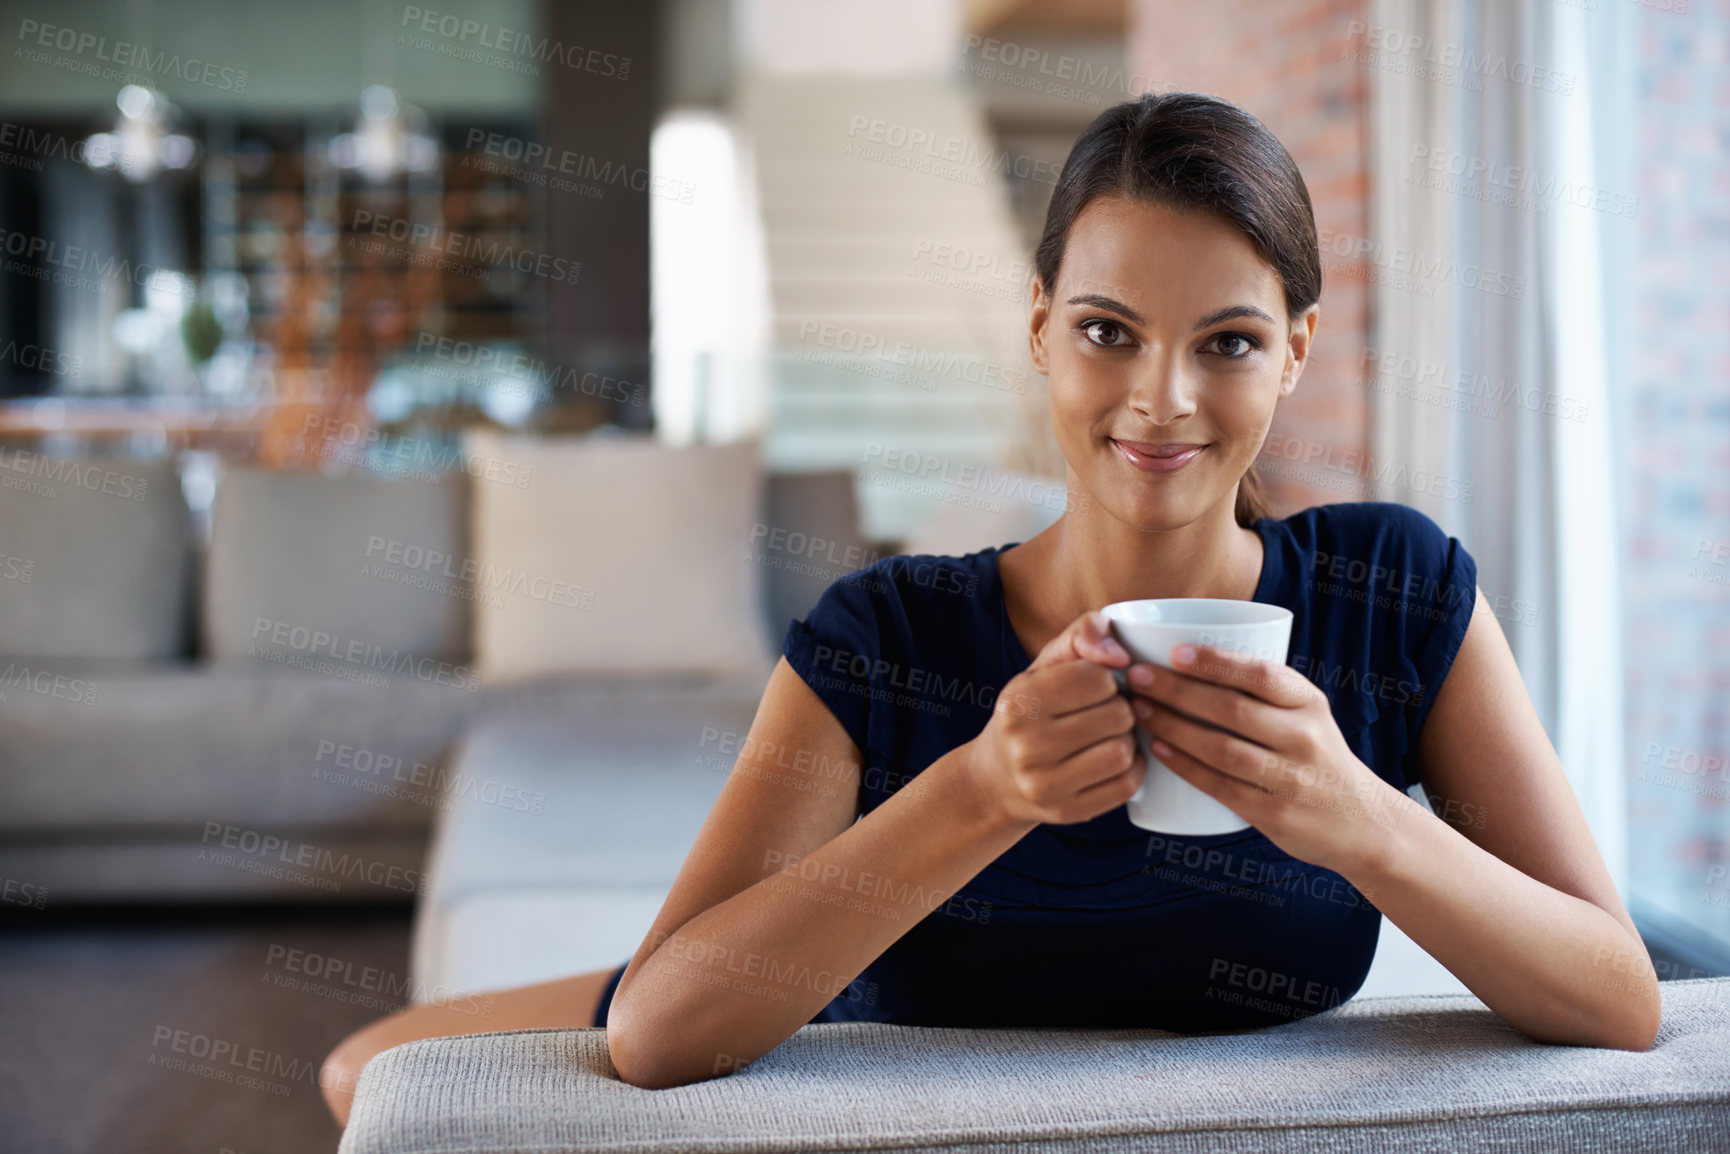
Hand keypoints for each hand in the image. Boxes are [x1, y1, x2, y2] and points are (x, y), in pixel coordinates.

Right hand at [961, 610, 1146, 827]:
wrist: (995, 780)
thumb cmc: (1029, 713)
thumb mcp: (1043, 667)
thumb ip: (1082, 635)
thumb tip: (1120, 654)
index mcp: (1018, 701)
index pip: (1097, 678)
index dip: (1107, 678)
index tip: (1097, 687)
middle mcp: (1025, 744)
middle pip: (1116, 715)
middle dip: (1121, 708)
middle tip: (1108, 712)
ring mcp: (1044, 784)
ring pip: (1123, 751)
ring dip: (1128, 739)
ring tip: (1112, 734)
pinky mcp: (1066, 812)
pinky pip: (1126, 785)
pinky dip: (1132, 768)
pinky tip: (1116, 759)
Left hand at [1125, 643, 1417, 874]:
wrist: (1361, 821)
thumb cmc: (1315, 755)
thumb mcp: (1305, 714)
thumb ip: (1263, 690)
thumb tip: (1187, 656)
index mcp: (1309, 703)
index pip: (1261, 674)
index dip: (1216, 662)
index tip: (1175, 652)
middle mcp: (1303, 737)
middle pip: (1231, 709)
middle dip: (1177, 691)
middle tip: (1137, 679)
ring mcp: (1290, 778)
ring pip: (1220, 748)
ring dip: (1173, 728)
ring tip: (1140, 711)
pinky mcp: (1273, 813)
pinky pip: (1220, 786)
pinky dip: (1185, 767)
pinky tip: (1159, 751)